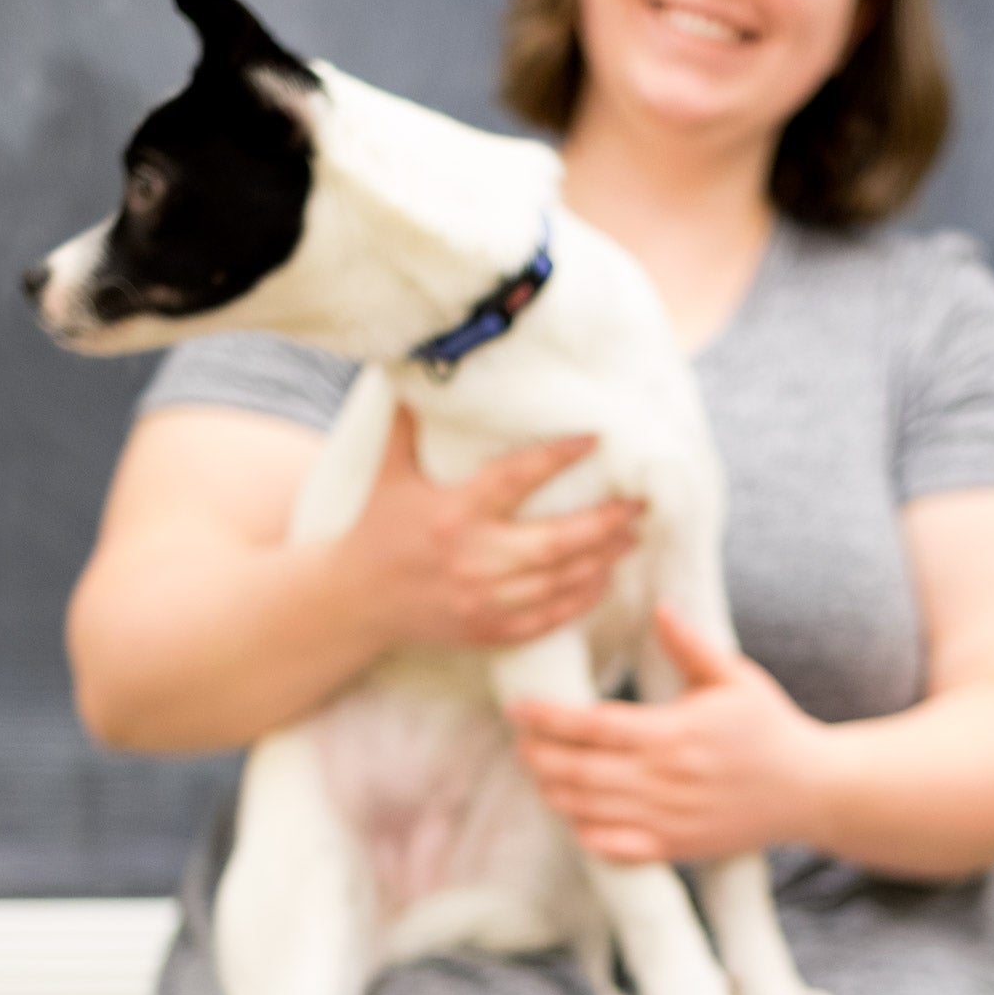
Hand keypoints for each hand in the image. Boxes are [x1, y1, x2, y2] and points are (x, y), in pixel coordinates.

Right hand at [340, 405, 644, 651]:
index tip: (596, 437)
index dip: (558, 456)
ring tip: (632, 537)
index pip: (516, 478)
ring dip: (602, 561)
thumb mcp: (389, 473)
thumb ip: (408, 424)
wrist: (354, 602)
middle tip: (639, 504)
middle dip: (605, 523)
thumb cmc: (376, 529)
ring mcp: (484, 600)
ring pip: (560, 582)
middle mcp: (474, 559)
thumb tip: (414, 363)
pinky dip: (580, 601)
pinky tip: (604, 580)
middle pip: (556, 542)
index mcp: (453, 514)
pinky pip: (548, 619)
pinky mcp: (489, 631)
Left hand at [510, 604, 828, 862]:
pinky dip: (586, 834)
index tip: (519, 709)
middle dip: (540, 757)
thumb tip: (659, 608)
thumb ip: (690, 646)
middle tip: (520, 742)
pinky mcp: (675, 848)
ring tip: (537, 774)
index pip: (594, 726)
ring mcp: (669, 819)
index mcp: (675, 733)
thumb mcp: (736, 678)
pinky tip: (573, 816)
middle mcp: (666, 779)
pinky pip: (615, 848)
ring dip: (555, 793)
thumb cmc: (770, 727)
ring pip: (590, 810)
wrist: (812, 790)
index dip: (549, 718)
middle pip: (581, 772)